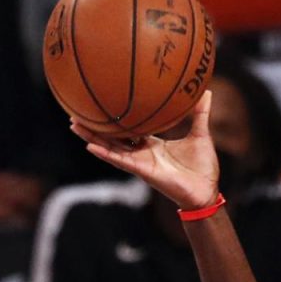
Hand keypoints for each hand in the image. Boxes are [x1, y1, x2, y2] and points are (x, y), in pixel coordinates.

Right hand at [69, 93, 218, 209]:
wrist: (206, 190)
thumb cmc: (202, 166)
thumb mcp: (200, 134)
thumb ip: (199, 114)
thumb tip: (205, 91)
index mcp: (153, 144)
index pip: (129, 129)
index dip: (116, 119)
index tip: (103, 104)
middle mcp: (142, 152)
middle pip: (113, 137)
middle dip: (96, 126)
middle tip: (77, 110)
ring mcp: (140, 162)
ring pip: (111, 148)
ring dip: (92, 137)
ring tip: (74, 124)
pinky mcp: (142, 171)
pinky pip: (121, 161)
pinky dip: (106, 154)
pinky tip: (90, 146)